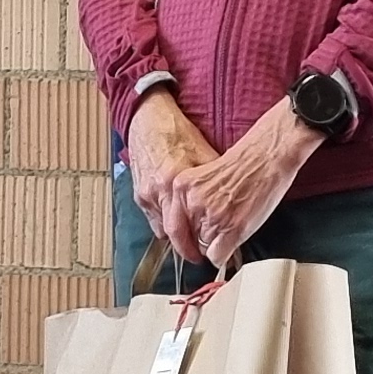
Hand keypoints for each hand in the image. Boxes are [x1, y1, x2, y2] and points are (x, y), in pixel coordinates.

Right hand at [125, 88, 221, 271]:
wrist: (148, 117)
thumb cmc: (178, 133)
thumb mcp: (204, 153)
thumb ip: (214, 178)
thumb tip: (234, 200)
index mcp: (174, 183)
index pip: (183, 228)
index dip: (194, 246)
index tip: (205, 256)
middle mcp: (156, 192)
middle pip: (170, 233)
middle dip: (184, 248)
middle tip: (198, 256)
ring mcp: (144, 193)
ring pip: (159, 227)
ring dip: (174, 233)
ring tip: (190, 237)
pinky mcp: (138, 191)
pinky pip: (152, 215)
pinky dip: (164, 220)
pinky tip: (176, 218)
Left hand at [180, 96, 323, 266]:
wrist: (267, 156)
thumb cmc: (243, 164)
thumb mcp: (204, 178)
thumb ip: (193, 200)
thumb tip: (191, 229)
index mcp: (182, 187)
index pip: (173, 227)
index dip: (182, 241)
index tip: (189, 247)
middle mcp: (193, 202)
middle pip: (188, 240)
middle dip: (202, 241)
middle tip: (218, 233)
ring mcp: (212, 216)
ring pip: (204, 248)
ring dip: (218, 244)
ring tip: (234, 223)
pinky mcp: (231, 228)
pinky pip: (217, 256)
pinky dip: (225, 254)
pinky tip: (235, 237)